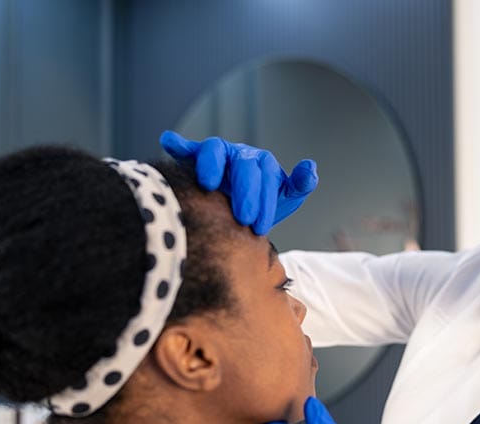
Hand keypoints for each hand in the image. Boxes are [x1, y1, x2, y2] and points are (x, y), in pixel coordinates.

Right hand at [160, 130, 317, 234]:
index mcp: (262, 164)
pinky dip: (178, 144)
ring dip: (211, 164)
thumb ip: (299, 185)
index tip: (260, 227)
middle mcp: (239, 155)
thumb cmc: (262, 205)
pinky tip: (168, 141)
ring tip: (208, 183)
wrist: (239, 216)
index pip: (264, 176)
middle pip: (243, 165)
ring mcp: (218, 156)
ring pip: (214, 150)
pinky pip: (187, 148)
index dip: (264, 201)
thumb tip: (310, 168)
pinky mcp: (196, 160)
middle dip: (245, 191)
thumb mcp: (285, 198)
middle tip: (244, 218)